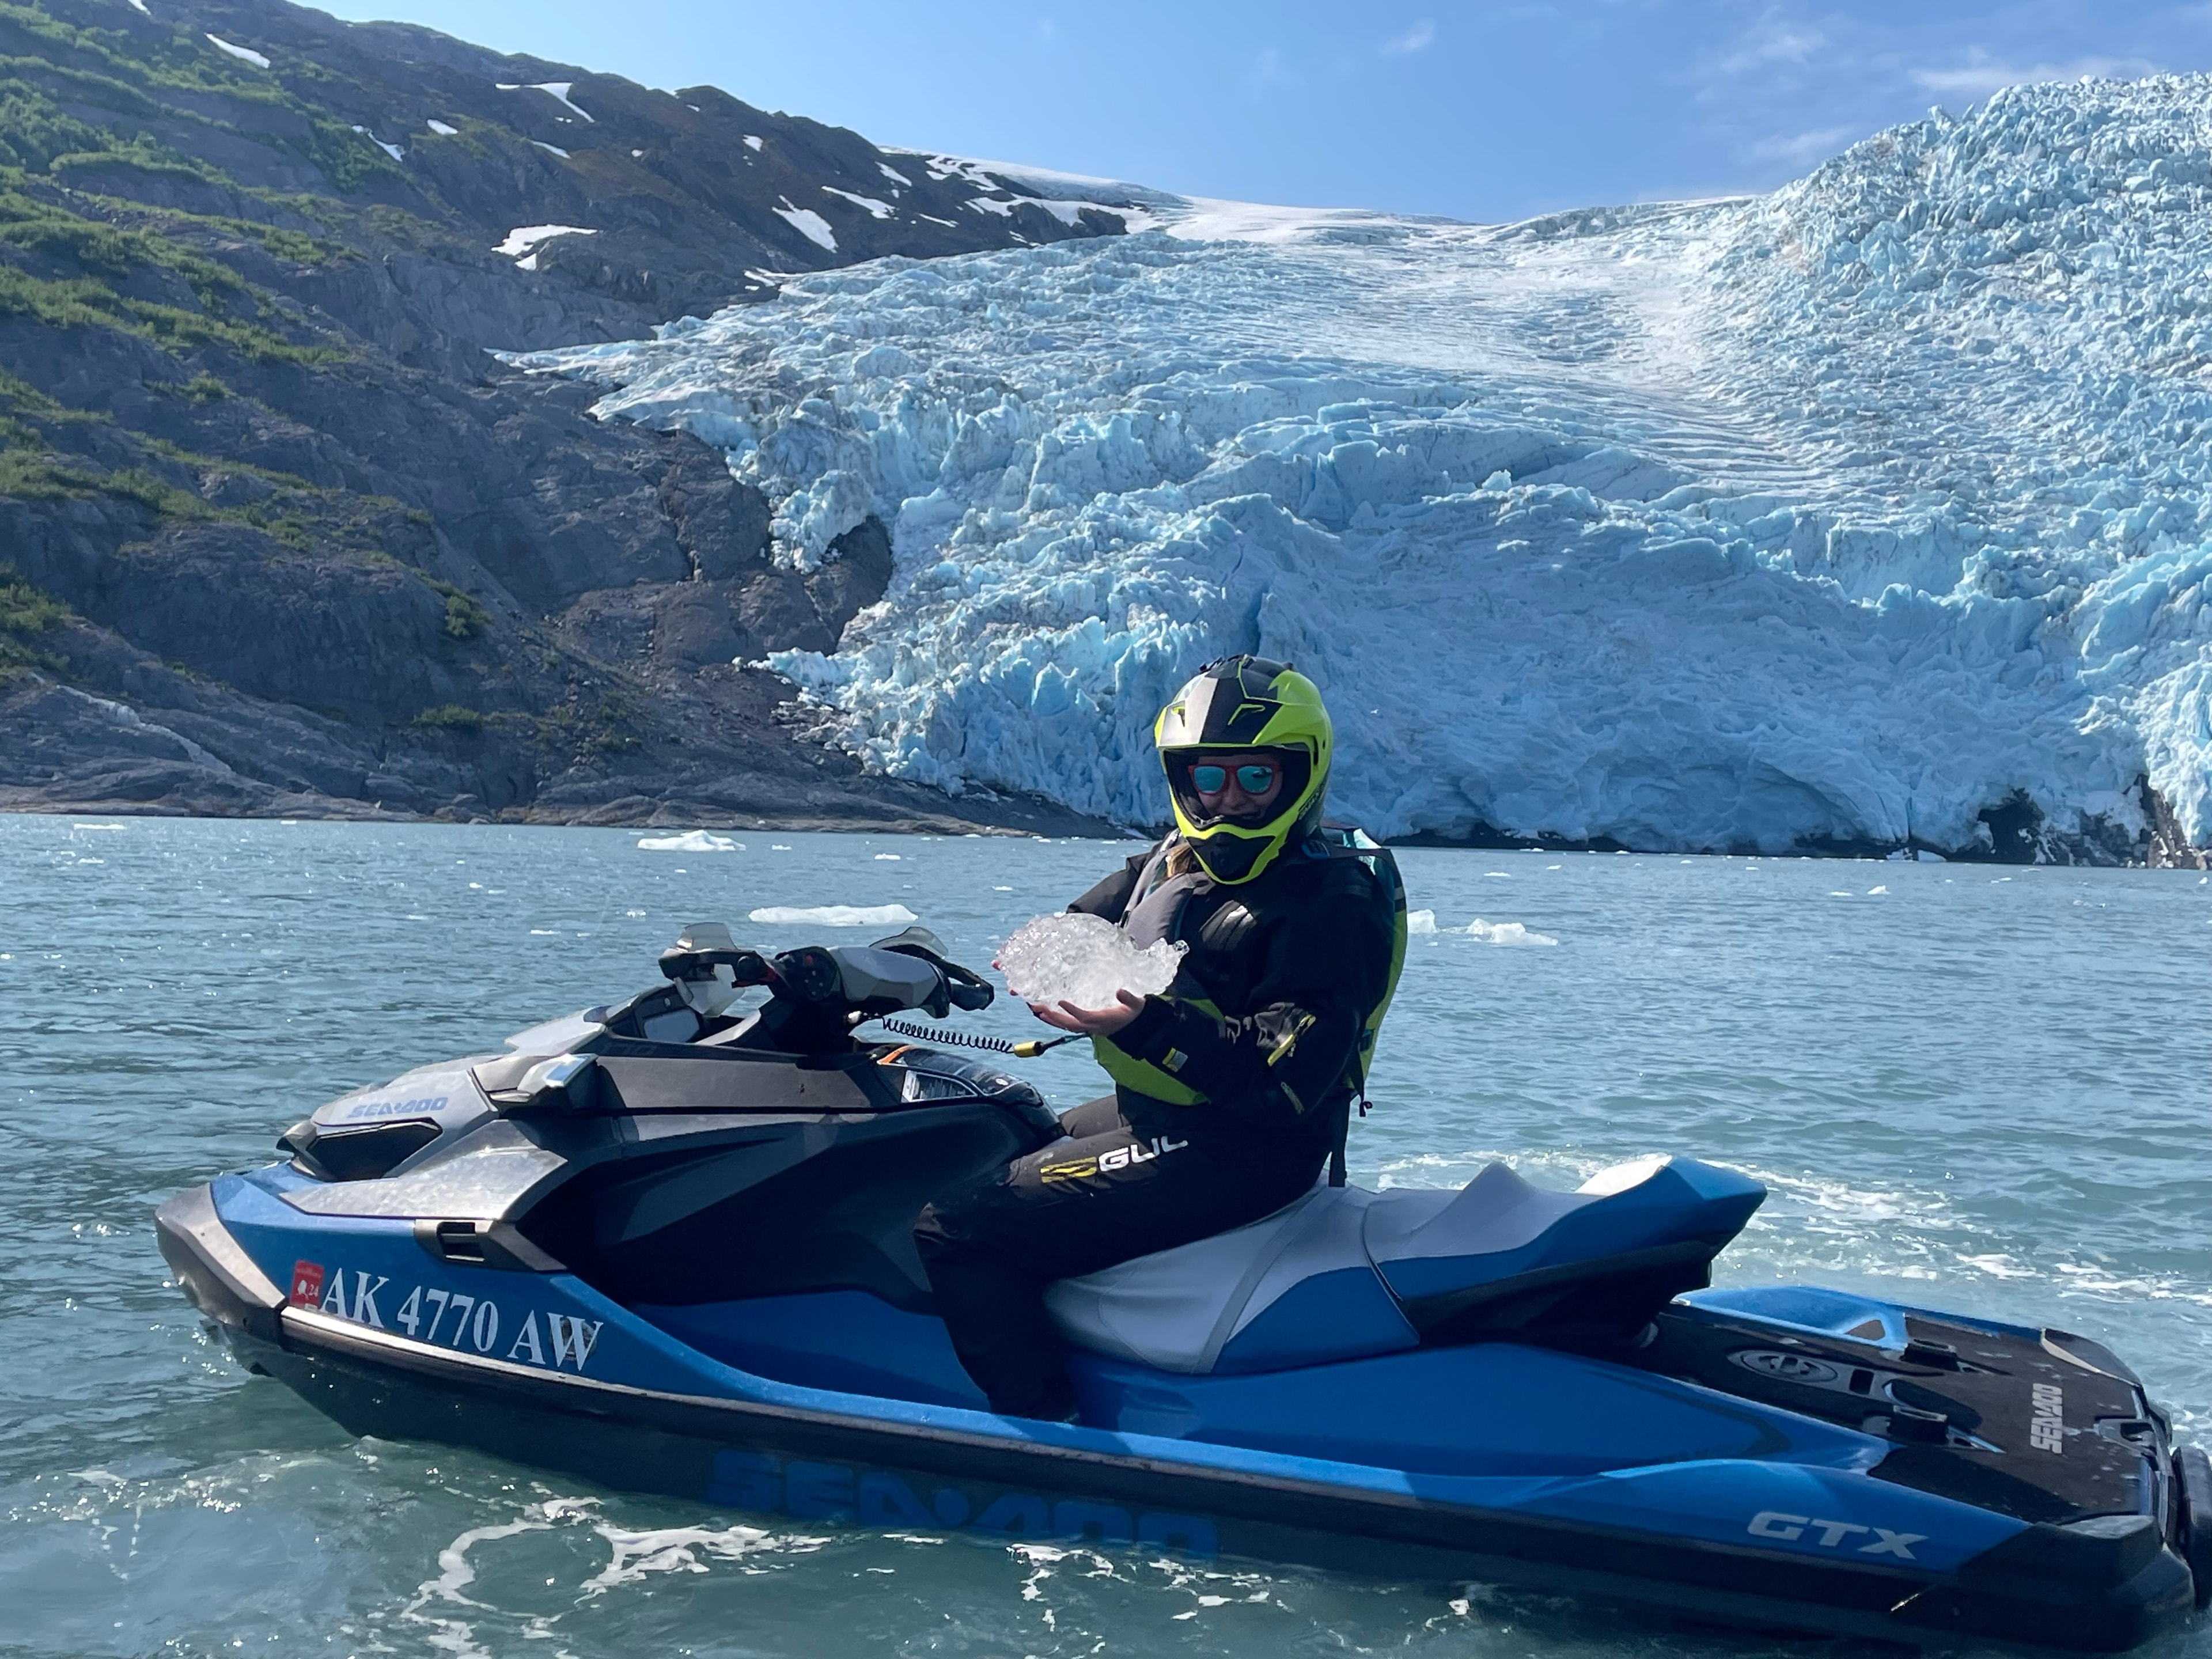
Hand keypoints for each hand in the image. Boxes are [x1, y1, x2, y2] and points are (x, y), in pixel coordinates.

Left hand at [1028, 990, 1146, 1035]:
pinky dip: (1056, 1020)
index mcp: (1104, 1020)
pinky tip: (1047, 1014)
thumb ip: (1129, 999)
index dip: (1072, 1010)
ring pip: (1066, 1026)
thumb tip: (1120, 991)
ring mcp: (1089, 1028)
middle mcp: (1093, 1026)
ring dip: (1051, 1019)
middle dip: (1054, 1017)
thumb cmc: (1134, 1012)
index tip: (1060, 1001)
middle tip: (1039, 1008)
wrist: (1136, 1027)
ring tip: (1037, 1010)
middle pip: (1070, 1024)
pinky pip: (1068, 1025)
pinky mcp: (1086, 1026)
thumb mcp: (1136, 1005)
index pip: (1085, 1017)